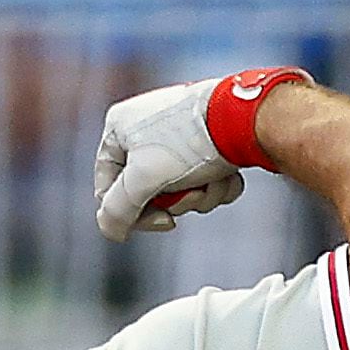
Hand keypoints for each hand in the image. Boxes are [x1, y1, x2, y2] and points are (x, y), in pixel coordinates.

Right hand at [93, 74, 295, 241]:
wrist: (241, 118)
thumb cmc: (188, 142)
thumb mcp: (141, 182)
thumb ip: (117, 211)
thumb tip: (111, 231)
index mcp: (118, 128)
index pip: (108, 189)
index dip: (134, 214)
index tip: (164, 220)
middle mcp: (143, 127)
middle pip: (148, 193)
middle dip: (178, 202)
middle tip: (192, 195)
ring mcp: (176, 133)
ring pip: (180, 189)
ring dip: (201, 196)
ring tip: (212, 180)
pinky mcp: (205, 139)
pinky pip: (203, 178)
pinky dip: (217, 185)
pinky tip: (227, 173)